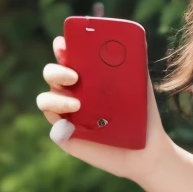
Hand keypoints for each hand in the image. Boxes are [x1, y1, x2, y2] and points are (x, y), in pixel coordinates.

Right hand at [37, 34, 170, 181]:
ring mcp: (66, 114)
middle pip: (51, 74)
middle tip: (74, 76)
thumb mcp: (140, 87)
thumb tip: (131, 42)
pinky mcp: (66, 136)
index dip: (61, 48)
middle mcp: (71, 91)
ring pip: (46, 100)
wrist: (146, 149)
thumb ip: (134, 65)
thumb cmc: (142, 114)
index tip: (63, 44)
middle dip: (57, 71)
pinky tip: (69, 127)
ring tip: (77, 105)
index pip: (67, 56)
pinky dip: (59, 126)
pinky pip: (54, 128)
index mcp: (86, 75)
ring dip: (56, 99)